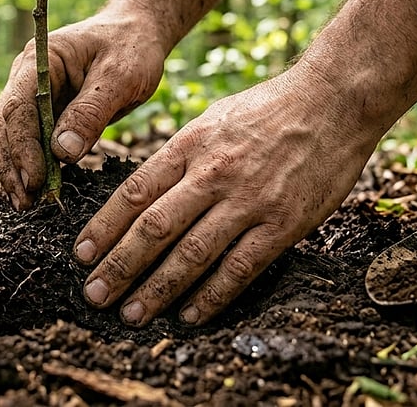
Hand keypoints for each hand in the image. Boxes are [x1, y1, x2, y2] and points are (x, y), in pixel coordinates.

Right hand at [0, 11, 168, 208]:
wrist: (138, 34)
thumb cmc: (131, 47)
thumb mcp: (120, 76)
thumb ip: (91, 112)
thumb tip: (62, 153)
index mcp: (40, 60)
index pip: (19, 107)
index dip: (22, 147)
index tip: (35, 180)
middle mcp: (26, 77)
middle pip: (6, 125)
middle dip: (13, 166)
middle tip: (25, 203)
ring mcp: (32, 95)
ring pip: (12, 137)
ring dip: (16, 171)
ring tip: (26, 205)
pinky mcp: (45, 111)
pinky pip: (31, 141)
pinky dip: (32, 166)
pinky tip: (37, 191)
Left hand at [72, 65, 381, 325]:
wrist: (335, 99)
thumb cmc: (271, 108)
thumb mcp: (213, 119)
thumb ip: (181, 156)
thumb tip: (146, 191)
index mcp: (190, 145)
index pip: (135, 192)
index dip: (104, 227)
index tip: (81, 255)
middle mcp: (213, 174)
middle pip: (154, 227)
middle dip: (119, 266)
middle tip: (93, 296)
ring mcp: (248, 201)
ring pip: (191, 254)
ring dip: (157, 289)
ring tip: (131, 314)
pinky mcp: (283, 224)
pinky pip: (240, 268)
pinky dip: (211, 296)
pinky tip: (190, 316)